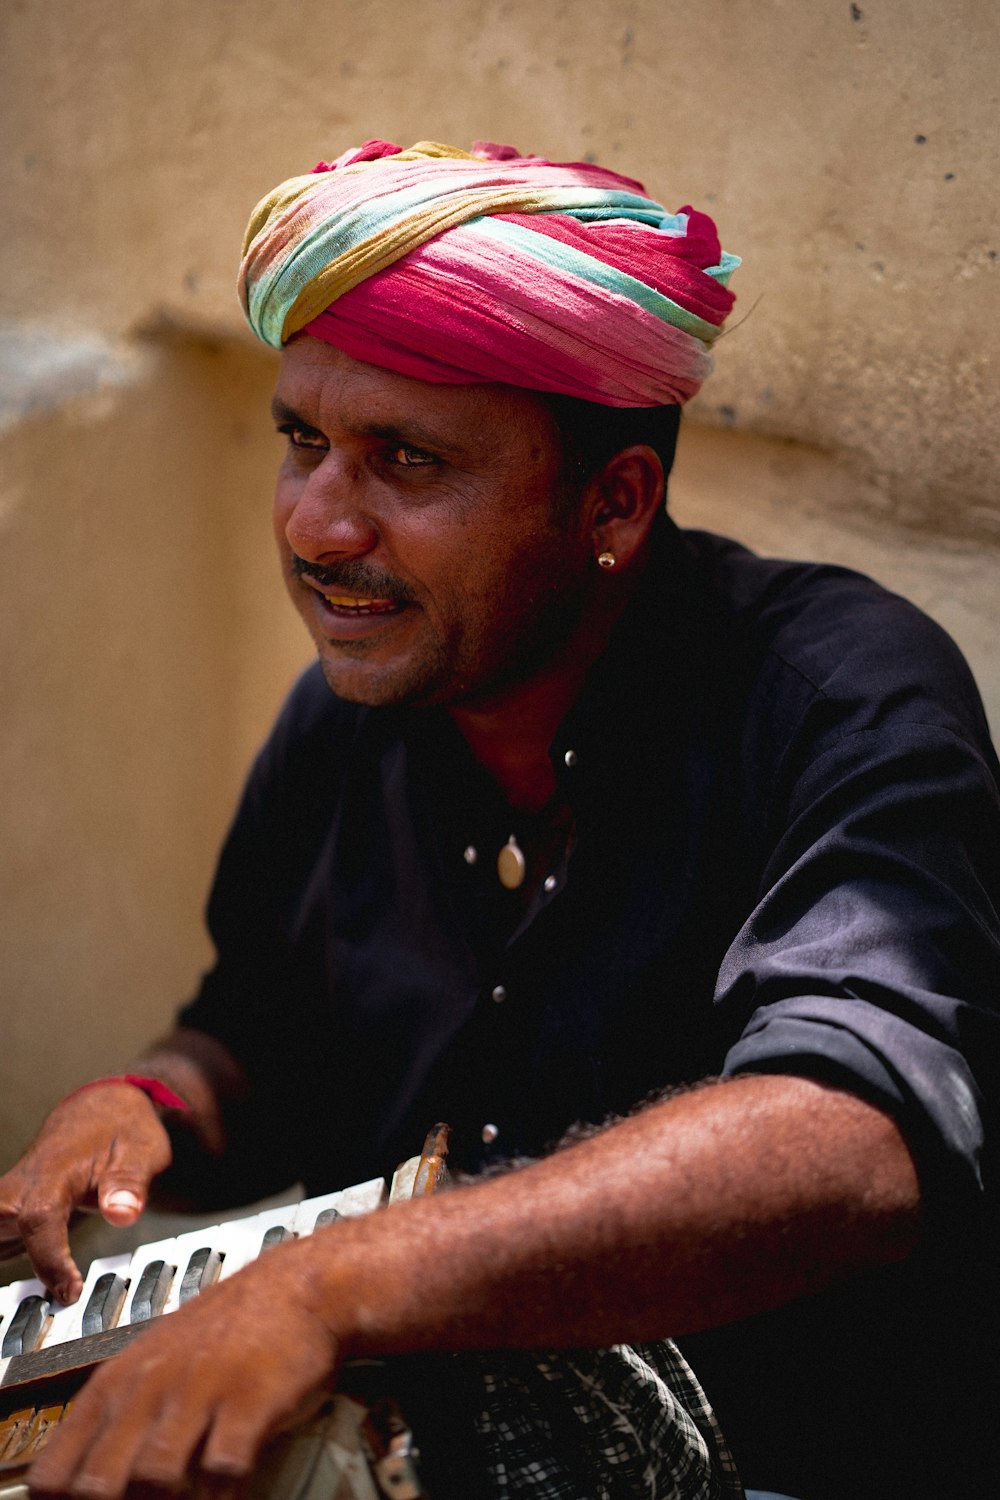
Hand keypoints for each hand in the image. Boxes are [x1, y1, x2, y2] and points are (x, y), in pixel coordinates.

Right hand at [0, 1084, 171, 1302]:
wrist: (99, 1111)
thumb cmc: (121, 1131)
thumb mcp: (141, 1150)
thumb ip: (130, 1184)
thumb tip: (123, 1212)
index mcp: (50, 1175)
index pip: (39, 1219)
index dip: (50, 1260)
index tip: (70, 1292)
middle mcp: (17, 1191)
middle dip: (2, 1257)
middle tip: (27, 1312)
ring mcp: (5, 1206)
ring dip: (1, 1269)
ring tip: (23, 1318)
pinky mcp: (4, 1220)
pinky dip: (3, 1266)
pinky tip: (23, 1305)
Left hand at [27, 1237, 342, 1498]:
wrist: (296, 1286)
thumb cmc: (223, 1334)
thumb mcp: (149, 1367)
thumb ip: (116, 1423)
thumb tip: (83, 1487)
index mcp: (113, 1387)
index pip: (54, 1474)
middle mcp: (148, 1390)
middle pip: (97, 1486)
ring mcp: (198, 1393)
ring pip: (153, 1479)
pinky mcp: (249, 1399)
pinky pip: (224, 1468)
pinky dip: (222, 1494)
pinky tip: (226, 1493)